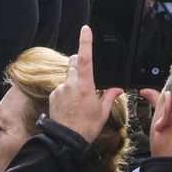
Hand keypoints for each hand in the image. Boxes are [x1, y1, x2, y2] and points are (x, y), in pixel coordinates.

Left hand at [48, 26, 124, 142]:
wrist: (67, 141)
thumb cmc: (86, 127)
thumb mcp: (102, 112)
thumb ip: (109, 96)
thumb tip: (118, 89)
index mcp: (85, 86)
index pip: (85, 58)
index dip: (85, 42)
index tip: (85, 29)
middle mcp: (70, 84)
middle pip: (73, 62)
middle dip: (79, 64)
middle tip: (87, 77)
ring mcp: (60, 89)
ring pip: (68, 76)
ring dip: (73, 81)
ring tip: (79, 100)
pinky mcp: (53, 95)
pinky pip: (61, 87)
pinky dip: (66, 92)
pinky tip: (71, 105)